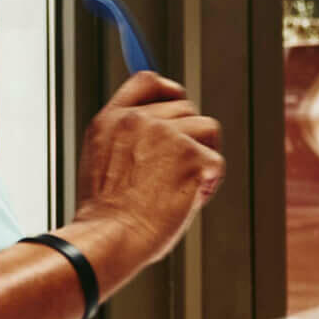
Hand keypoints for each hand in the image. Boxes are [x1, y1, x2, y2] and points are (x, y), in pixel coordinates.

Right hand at [69, 71, 223, 278]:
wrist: (109, 237)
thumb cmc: (106, 214)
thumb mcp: (101, 161)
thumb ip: (127, 137)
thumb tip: (164, 130)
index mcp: (112, 120)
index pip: (147, 81)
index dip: (168, 90)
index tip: (177, 102)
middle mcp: (139, 120)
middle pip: (185, 108)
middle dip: (188, 137)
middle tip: (174, 173)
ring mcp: (167, 135)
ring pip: (206, 129)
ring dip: (201, 155)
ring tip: (181, 186)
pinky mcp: (192, 156)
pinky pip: (216, 161)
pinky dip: (208, 184)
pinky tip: (186, 200)